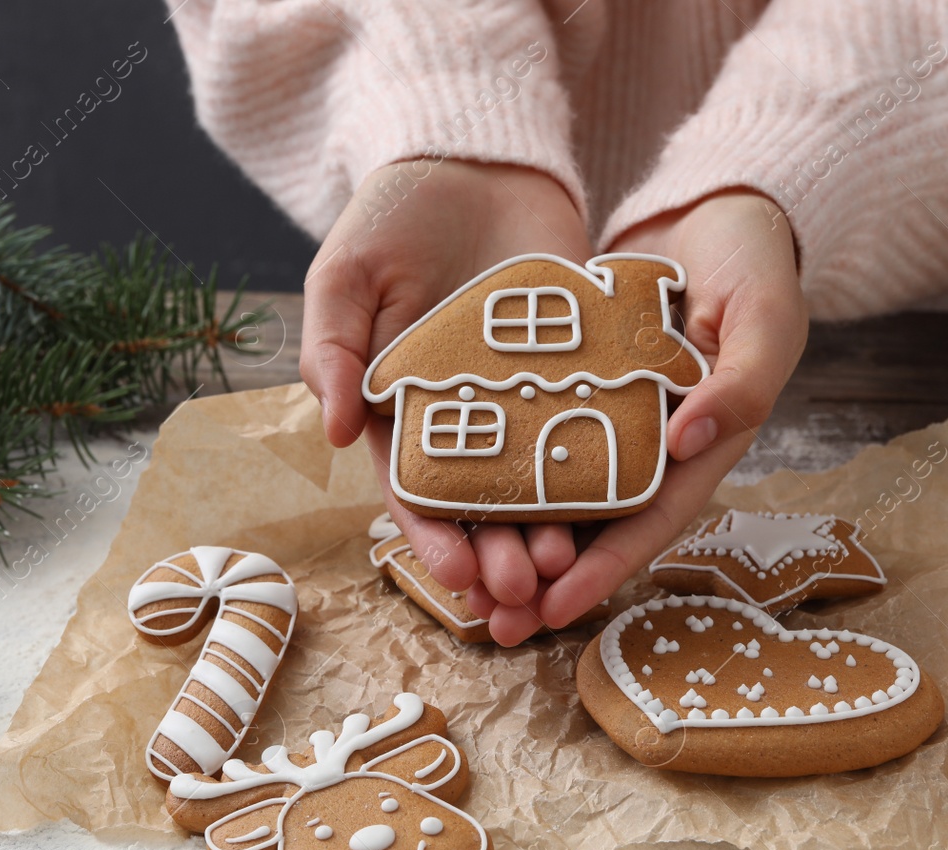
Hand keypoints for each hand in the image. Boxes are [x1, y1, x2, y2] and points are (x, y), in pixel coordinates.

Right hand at [301, 160, 588, 604]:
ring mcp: (524, 398)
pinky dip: (600, 471)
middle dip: (499, 556)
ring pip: (539, 483)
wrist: (477, 159)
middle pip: (482, 506)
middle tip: (524, 593)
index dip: (434, 541)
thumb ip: (331, 349)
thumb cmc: (394, 216)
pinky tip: (616, 506)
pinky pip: (590, 428)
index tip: (458, 581)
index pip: (415, 493)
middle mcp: (465, 419)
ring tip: (567, 567)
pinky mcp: (578, 370)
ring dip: (550, 532)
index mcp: (401, 411)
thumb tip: (334, 432)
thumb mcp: (344, 276)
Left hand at [467, 189, 808, 643]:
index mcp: (705, 443)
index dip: (607, 568)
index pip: (652, 520)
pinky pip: (538, 436)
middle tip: (497, 624)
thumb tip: (688, 443)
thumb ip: (740, 383)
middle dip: (548, 579)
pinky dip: (507, 470)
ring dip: (518, 539)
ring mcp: (614, 417)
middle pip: (598, 526)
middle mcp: (655, 444)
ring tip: (465, 585)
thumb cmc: (755, 261)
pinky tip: (458, 498)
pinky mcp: (579, 387)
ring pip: (561, 493)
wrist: (718, 207)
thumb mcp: (764, 317)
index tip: (557, 607)